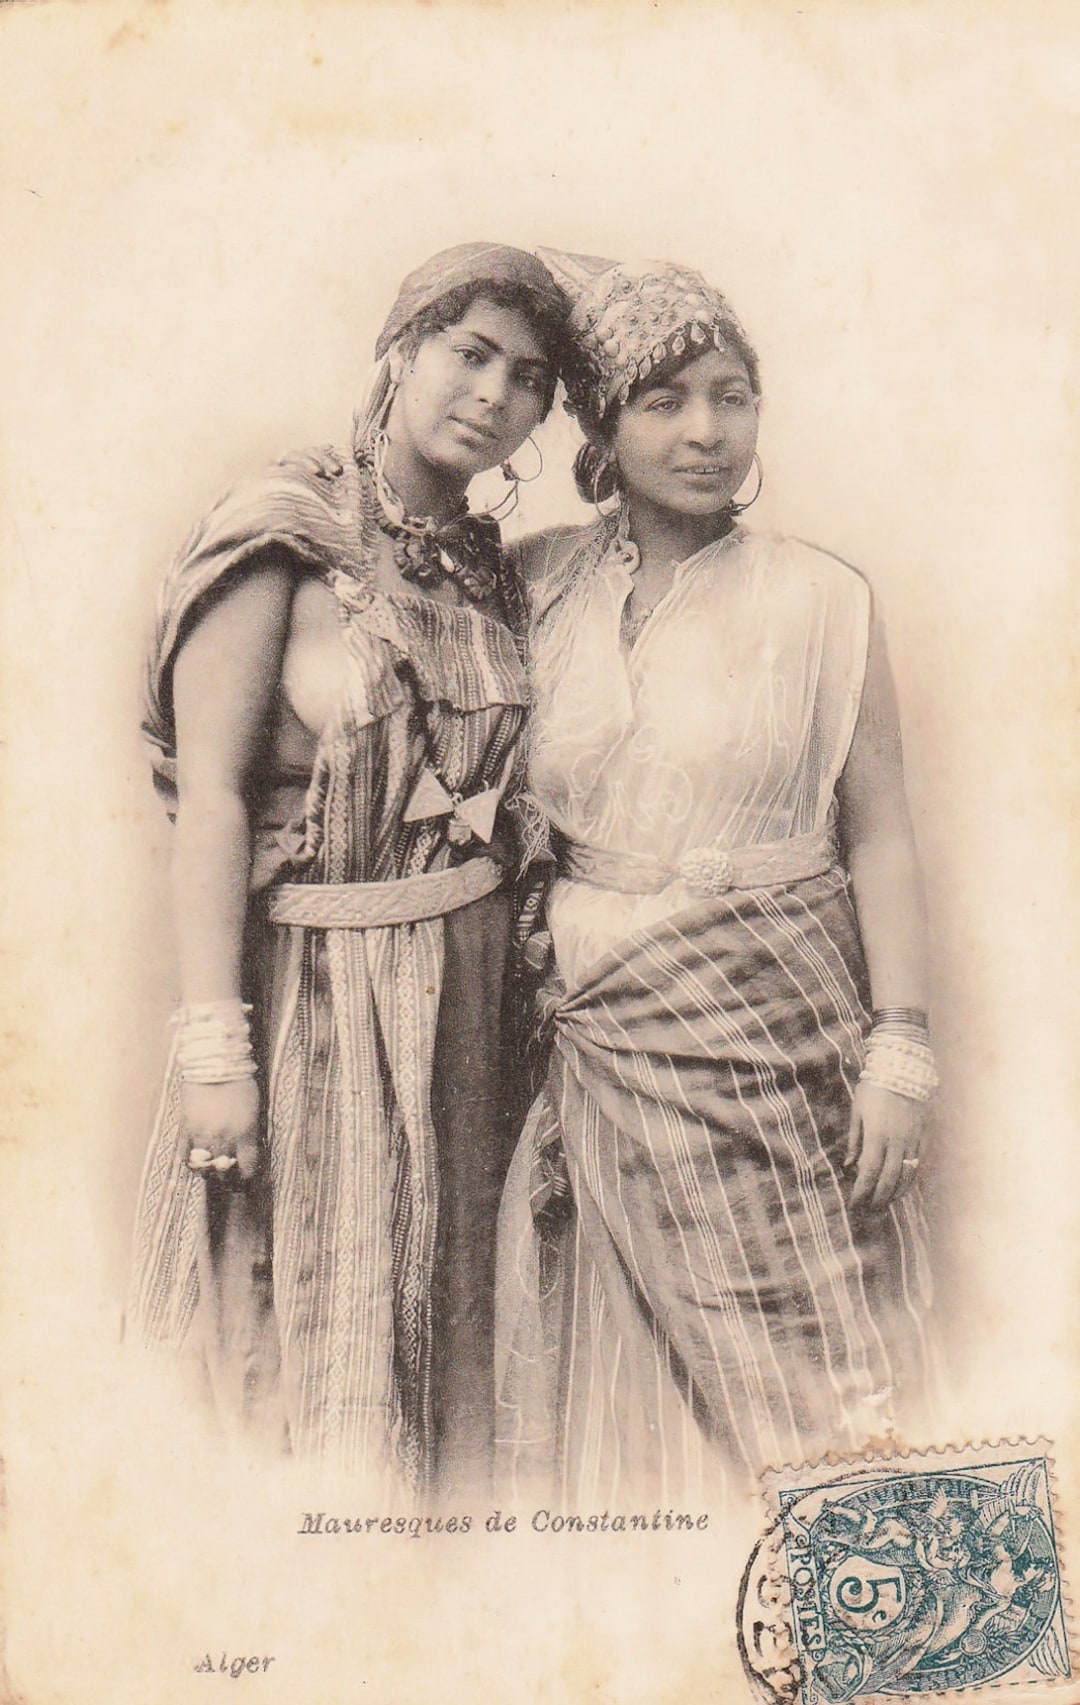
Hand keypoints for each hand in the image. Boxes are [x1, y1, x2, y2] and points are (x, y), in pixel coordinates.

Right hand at [181, 1079, 260, 1181]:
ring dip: (207, 1171)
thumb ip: (252, 1130)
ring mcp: (203, 1133)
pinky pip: (184, 1153)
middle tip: (226, 1177)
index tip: (244, 1176)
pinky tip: (193, 1162)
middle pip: (224, 1169)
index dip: (246, 1174)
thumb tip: (249, 1149)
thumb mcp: (255, 1107)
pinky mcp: (186, 1127)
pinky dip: (188, 1161)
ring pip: (204, 1165)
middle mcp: (224, 1136)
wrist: (215, 1062)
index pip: (247, 1165)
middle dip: (226, 1177)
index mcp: (245, 1132)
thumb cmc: (241, 1081)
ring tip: (209, 1171)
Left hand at [845, 1079, 925, 1210]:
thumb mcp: (857, 1111)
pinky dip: (909, 1180)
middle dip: (878, 1199)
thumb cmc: (874, 1088)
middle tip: (868, 1211)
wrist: (903, 1068)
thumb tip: (849, 1166)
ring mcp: (914, 1139)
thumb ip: (854, 1140)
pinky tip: (901, 1188)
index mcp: (877, 1134)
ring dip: (895, 1194)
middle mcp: (897, 1140)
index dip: (861, 1192)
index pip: (869, 1172)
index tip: (853, 1205)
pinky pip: (918, 1165)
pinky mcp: (924, 1136)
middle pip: (888, 1179)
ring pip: (906, 1175)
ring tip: (884, 1205)